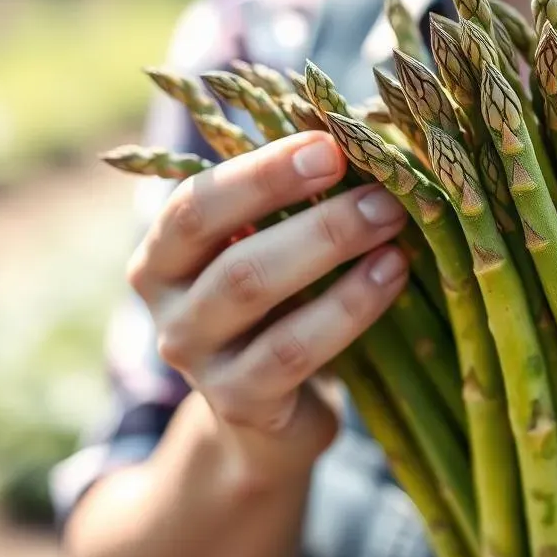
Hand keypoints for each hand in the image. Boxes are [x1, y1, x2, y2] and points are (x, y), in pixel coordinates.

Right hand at [126, 130, 409, 481]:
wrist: (269, 422)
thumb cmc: (281, 313)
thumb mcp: (274, 254)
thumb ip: (294, 205)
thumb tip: (361, 134)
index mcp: (164, 255)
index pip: (197, 201)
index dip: (262, 170)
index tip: (329, 143)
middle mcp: (166, 305)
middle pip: (224, 241)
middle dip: (305, 205)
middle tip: (378, 187)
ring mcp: (197, 359)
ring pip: (253, 288)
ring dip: (330, 246)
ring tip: (392, 220)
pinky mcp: (239, 403)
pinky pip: (291, 350)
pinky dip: (348, 307)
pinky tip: (391, 275)